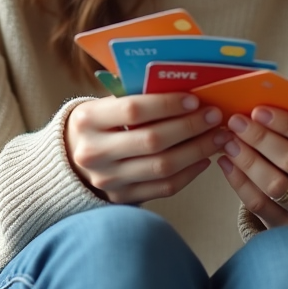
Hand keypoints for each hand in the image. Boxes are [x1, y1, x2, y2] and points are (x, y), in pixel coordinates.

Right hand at [66, 93, 227, 204]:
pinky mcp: (121, 199)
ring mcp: (107, 180)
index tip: (195, 99)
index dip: (168, 104)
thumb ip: (136, 97)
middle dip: (190, 127)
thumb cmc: (97, 124)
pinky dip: (189, 173)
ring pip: (162, 167)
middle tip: (215, 116)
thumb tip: (186, 90)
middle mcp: (94, 153)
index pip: (134, 110)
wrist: (69, 160)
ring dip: (197, 150)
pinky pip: (164, 188)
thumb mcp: (104, 105)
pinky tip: (205, 159)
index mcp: (87, 120)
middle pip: (152, 140)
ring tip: (218, 137)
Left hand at [216, 106, 287, 228]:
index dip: (286, 123)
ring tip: (229, 141)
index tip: (258, 110)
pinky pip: (259, 204)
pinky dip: (239, 181)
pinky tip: (227, 163)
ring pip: (274, 184)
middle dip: (260, 138)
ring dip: (247, 159)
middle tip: (237, 122)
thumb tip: (260, 111)